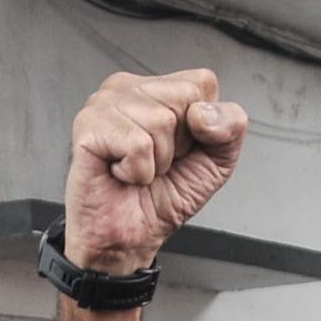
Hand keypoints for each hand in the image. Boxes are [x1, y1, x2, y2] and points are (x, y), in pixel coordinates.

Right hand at [64, 68, 247, 272]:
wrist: (127, 238)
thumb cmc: (161, 200)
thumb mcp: (216, 164)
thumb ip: (231, 128)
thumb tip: (203, 113)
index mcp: (158, 89)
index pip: (201, 83)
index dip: (202, 127)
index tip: (180, 152)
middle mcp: (129, 88)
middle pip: (183, 98)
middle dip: (179, 145)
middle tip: (155, 163)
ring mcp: (105, 103)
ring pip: (161, 121)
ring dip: (157, 162)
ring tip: (138, 170)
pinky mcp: (88, 125)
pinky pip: (137, 144)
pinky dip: (137, 172)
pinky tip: (122, 174)